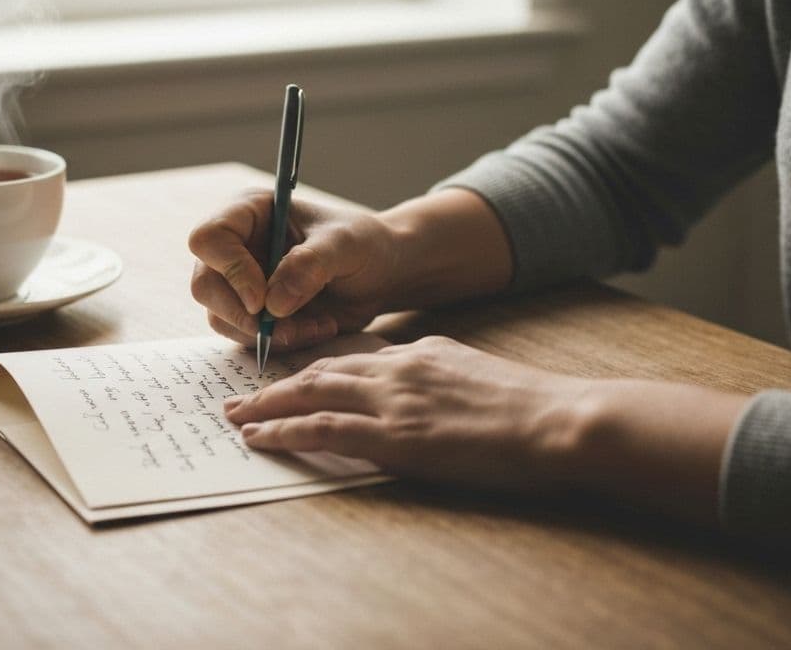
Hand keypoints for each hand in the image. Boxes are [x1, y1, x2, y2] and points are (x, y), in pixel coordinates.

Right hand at [188, 190, 400, 350]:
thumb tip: (272, 303)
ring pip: (221, 317)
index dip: (230, 271)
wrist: (381, 274)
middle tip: (286, 327)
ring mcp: (239, 282)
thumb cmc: (363, 244)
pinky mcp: (252, 313)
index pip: (209, 238)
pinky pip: (244, 337)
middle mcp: (236, 246)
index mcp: (249, 212)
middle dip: (243, 314)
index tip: (262, 300)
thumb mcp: (345, 245)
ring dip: (266, 333)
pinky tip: (317, 329)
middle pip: (204, 284)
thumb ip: (310, 265)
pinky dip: (279, 342)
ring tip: (317, 326)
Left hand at [224, 335, 747, 523]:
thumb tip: (423, 394)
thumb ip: (444, 378)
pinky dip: (284, 431)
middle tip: (242, 396)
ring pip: (311, 392)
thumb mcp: (481, 377)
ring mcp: (394, 399)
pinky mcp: (393, 435)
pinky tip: (260, 439)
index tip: (291, 378)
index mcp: (423, 351)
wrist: (556, 420)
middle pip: (322, 368)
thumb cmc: (533, 409)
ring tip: (235, 418)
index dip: (317, 368)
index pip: (356, 358)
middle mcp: (399, 366)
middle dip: (277, 382)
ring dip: (266, 405)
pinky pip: (322, 429)